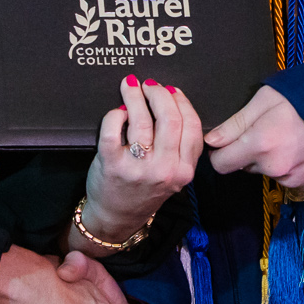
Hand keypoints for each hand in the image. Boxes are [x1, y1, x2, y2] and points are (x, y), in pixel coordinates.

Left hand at [74, 78, 201, 249]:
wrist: (117, 217)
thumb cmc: (145, 191)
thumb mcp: (174, 175)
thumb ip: (180, 147)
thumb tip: (173, 101)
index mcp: (183, 170)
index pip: (191, 126)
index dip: (181, 102)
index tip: (172, 90)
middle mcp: (164, 170)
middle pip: (170, 118)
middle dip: (159, 94)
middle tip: (150, 86)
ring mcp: (138, 168)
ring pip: (141, 119)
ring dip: (135, 96)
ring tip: (130, 86)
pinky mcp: (112, 164)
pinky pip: (114, 128)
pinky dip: (115, 114)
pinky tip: (118, 112)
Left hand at [205, 85, 303, 191]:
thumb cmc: (298, 99)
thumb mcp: (263, 100)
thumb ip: (235, 123)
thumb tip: (211, 141)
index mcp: (259, 144)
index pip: (221, 164)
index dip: (221, 153)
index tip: (229, 143)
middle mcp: (275, 167)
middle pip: (245, 167)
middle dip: (249, 153)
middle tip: (267, 133)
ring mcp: (294, 178)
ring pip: (267, 173)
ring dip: (271, 161)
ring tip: (287, 139)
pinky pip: (288, 179)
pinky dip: (290, 168)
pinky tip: (299, 151)